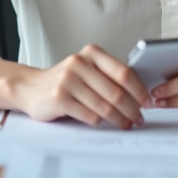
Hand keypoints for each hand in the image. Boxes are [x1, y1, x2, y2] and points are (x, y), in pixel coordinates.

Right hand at [11, 44, 148, 128]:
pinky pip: (89, 115)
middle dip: (131, 109)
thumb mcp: (87, 70)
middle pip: (115, 91)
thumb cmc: (65, 81)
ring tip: (126, 124)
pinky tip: (104, 124)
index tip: (148, 101)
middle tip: (139, 118)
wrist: (30, 88)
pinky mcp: (58, 97)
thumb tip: (139, 94)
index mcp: (91, 53)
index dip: (139, 89)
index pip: (123, 72)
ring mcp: (67, 80)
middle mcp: (79, 63)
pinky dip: (100, 122)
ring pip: (104, 106)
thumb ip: (108, 76)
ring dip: (119, 119)